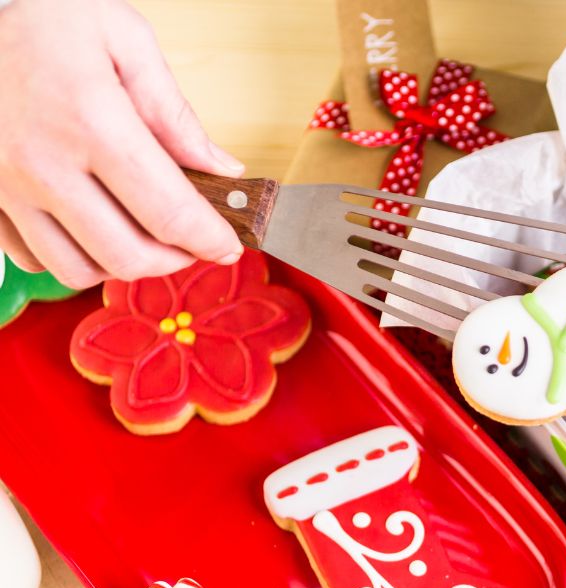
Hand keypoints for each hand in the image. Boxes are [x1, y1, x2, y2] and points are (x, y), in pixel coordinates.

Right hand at [0, 0, 243, 288]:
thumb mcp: (125, 39)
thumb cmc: (46, 15)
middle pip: (127, 256)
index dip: (210, 240)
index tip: (229, 246)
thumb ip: (175, 112)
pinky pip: (31, 259)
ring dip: (123, 265)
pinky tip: (94, 228)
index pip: (169, 212)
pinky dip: (73, 257)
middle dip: (174, 260)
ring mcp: (5, 185)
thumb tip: (222, 169)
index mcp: (91, 121)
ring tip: (145, 236)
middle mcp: (43, 163)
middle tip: (191, 241)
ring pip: (78, 270)